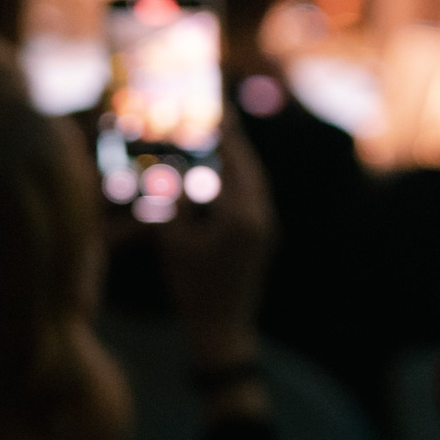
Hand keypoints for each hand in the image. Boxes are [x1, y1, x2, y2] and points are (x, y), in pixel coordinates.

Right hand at [155, 124, 275, 411]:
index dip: (220, 133)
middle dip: (231, 141)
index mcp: (240, 215)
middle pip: (248, 167)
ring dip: (237, 159)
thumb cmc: (192, 288)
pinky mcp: (265, 236)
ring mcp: (266, 227)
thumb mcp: (175, 241)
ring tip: (220, 138)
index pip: (232, 162)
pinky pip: (254, 197)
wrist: (222, 330)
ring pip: (254, 181)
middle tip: (218, 115)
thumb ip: (175, 201)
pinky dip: (239, 180)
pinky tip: (224, 174)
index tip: (212, 109)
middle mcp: (260, 216)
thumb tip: (172, 166)